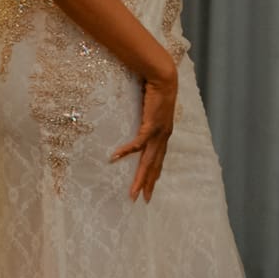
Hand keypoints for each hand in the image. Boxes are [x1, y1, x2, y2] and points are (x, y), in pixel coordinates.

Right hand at [110, 67, 175, 201]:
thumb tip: (138, 118)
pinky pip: (137, 143)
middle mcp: (163, 137)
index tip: (149, 188)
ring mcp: (158, 133)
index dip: (154, 174)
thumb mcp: (151, 108)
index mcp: (163, 134)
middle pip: (154, 165)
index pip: (158, 159)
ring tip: (132, 192)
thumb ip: (146, 116)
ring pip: (148, 161)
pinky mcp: (151, 125)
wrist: (163, 77)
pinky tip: (115, 157)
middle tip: (142, 200)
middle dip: (148, 184)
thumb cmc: (156, 89)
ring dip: (140, 177)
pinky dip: (126, 151)